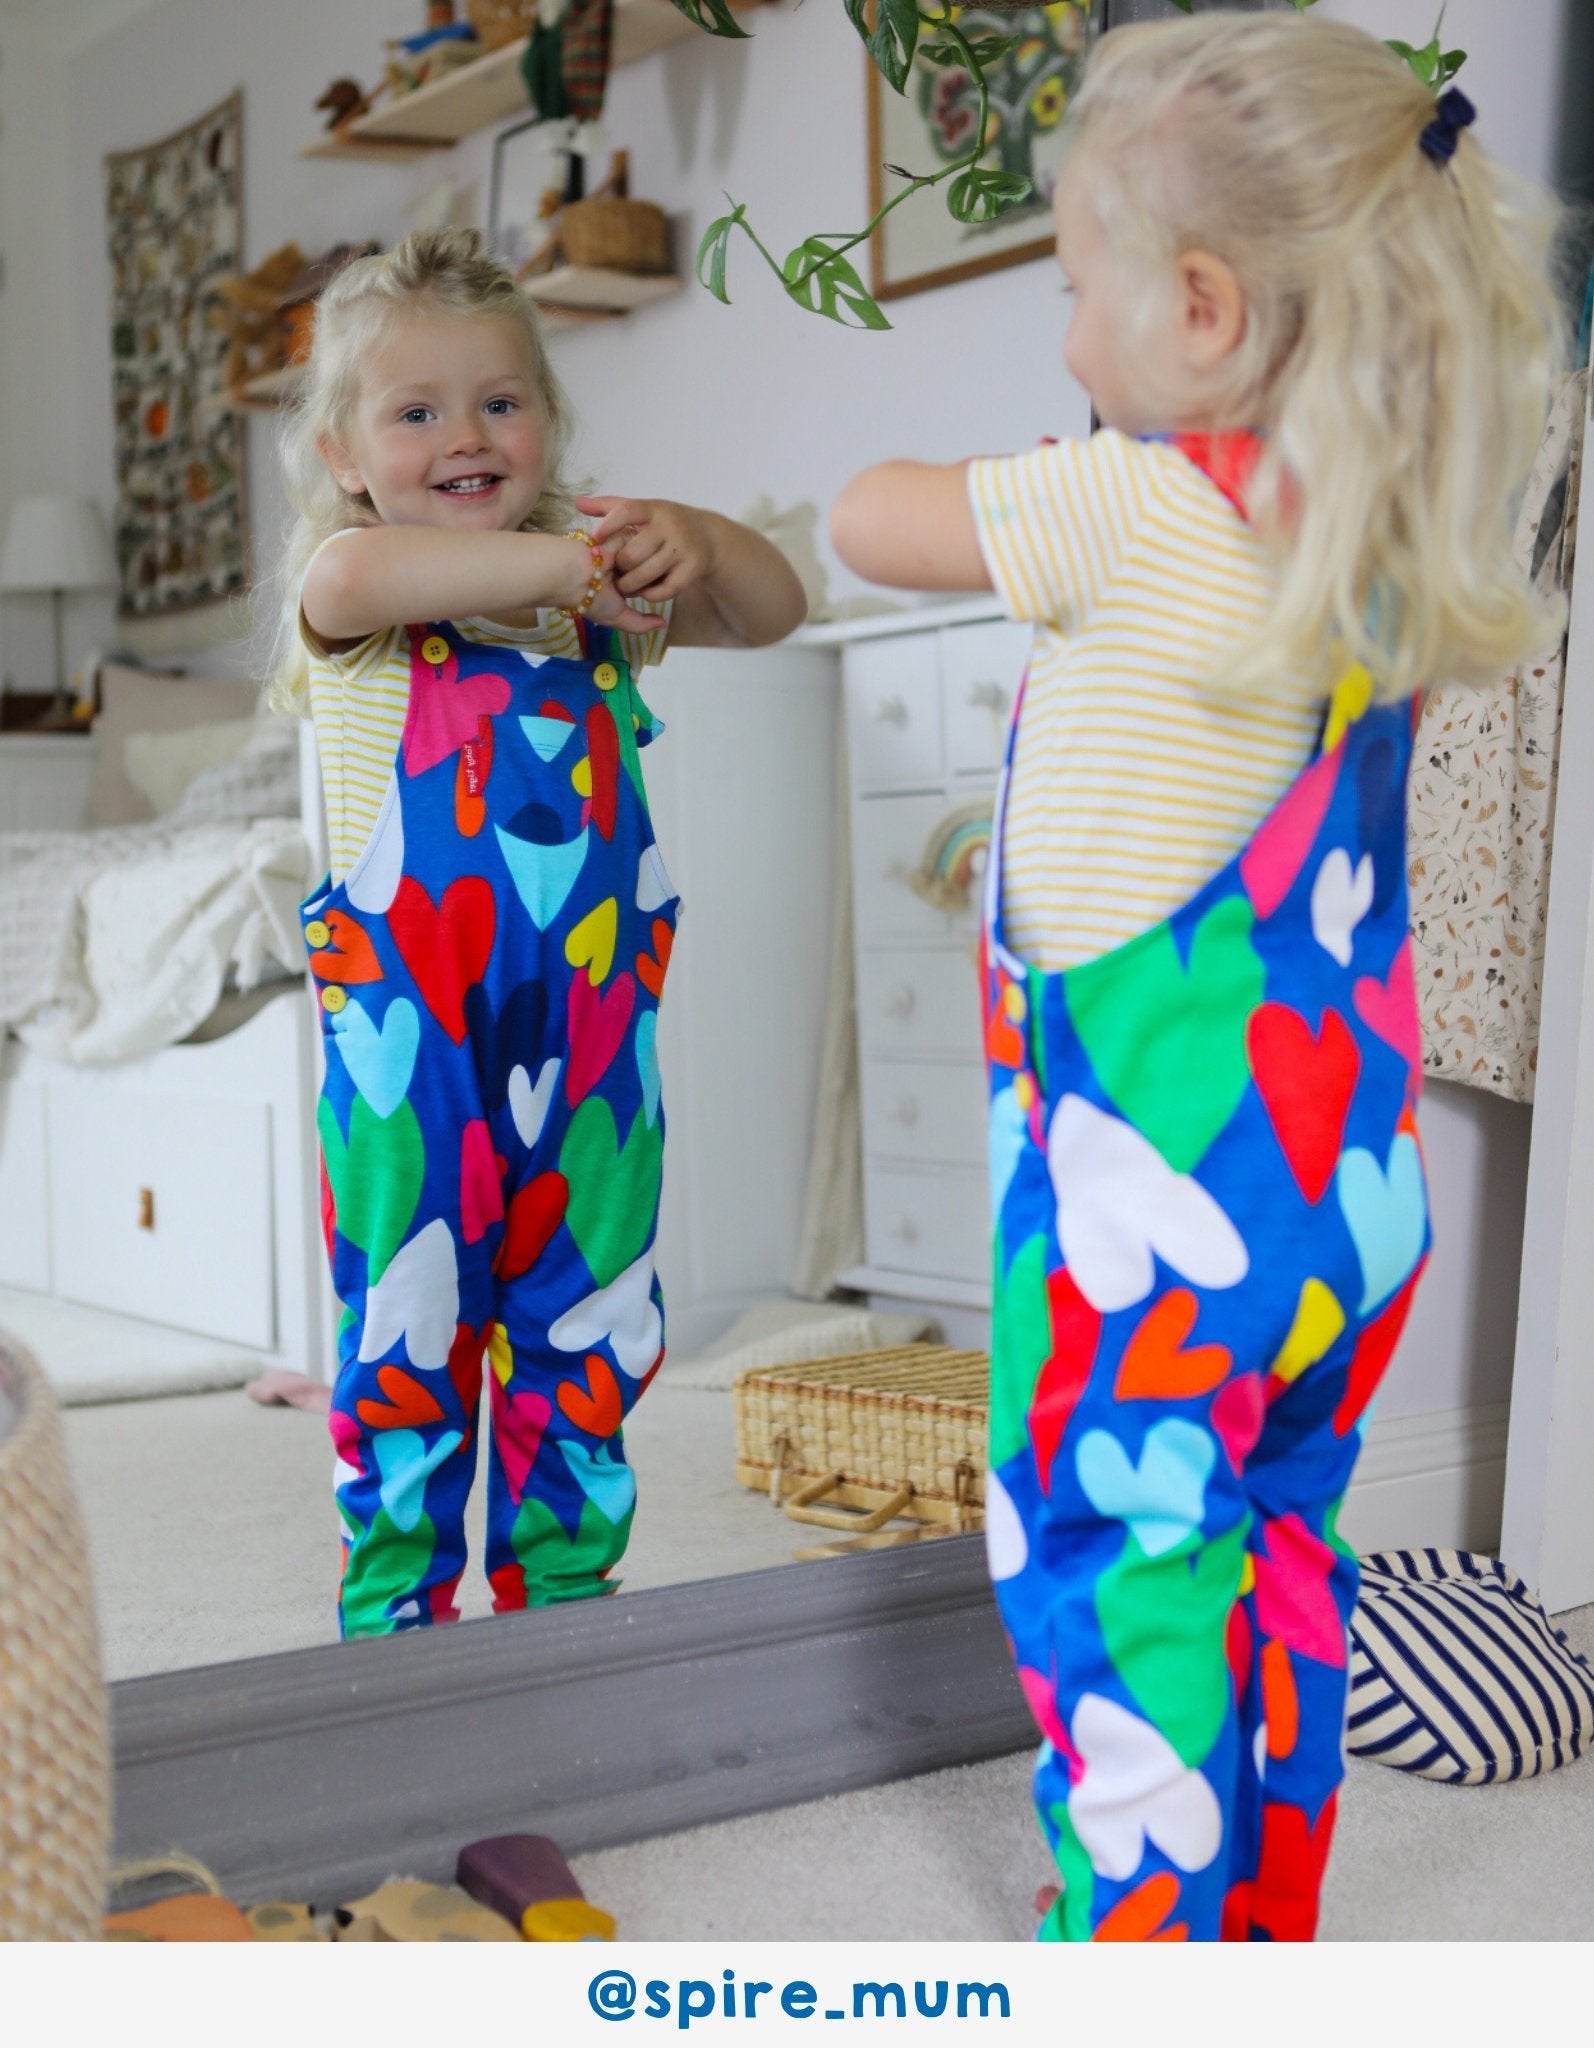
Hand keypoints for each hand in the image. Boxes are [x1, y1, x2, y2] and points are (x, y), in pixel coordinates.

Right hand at [565, 531, 664, 635]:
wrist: (574, 575)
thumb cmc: (593, 599)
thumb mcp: (618, 617)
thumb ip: (641, 624)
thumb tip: (663, 624)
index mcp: (625, 584)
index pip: (652, 587)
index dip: (650, 593)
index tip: (637, 596)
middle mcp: (627, 567)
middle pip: (655, 571)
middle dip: (646, 580)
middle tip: (622, 583)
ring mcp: (626, 550)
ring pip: (651, 559)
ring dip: (636, 569)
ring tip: (616, 571)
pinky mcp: (623, 534)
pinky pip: (643, 545)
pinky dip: (632, 556)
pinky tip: (616, 559)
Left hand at [577, 495, 716, 604]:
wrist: (708, 536)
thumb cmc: (664, 523)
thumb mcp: (642, 510)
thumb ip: (609, 507)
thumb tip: (577, 503)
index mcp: (653, 508)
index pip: (627, 511)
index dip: (608, 526)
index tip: (594, 540)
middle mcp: (670, 526)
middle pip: (633, 553)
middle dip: (619, 566)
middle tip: (613, 573)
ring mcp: (682, 548)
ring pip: (646, 574)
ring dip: (630, 585)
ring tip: (624, 586)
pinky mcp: (692, 569)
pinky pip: (664, 590)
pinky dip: (650, 595)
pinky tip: (645, 592)